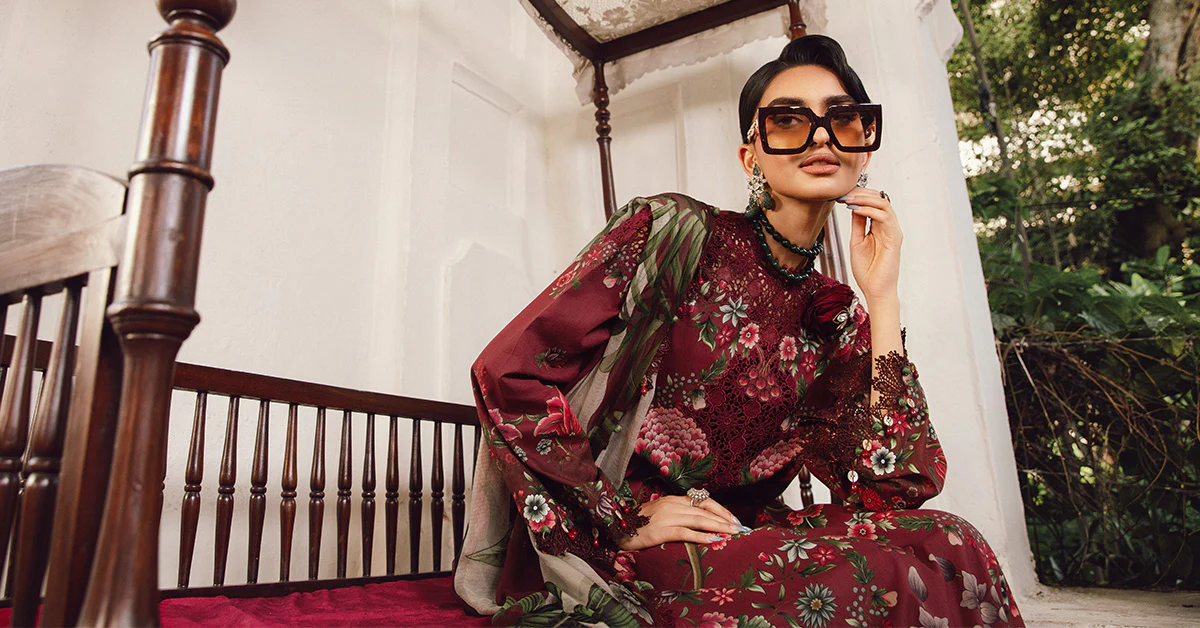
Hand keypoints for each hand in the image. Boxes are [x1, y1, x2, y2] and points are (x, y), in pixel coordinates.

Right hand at [616, 495, 747, 550]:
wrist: (618, 528)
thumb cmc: (640, 524)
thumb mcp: (661, 513)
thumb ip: (678, 513)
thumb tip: (698, 520)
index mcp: (674, 500)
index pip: (703, 500)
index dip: (720, 509)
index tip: (733, 519)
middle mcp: (672, 505)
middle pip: (704, 510)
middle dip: (724, 519)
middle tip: (739, 528)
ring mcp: (667, 516)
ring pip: (698, 519)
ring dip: (718, 526)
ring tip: (732, 533)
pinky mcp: (662, 530)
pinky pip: (685, 532)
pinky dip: (700, 536)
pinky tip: (713, 540)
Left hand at [837, 188, 901, 301]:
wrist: (875, 290)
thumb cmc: (867, 269)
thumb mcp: (857, 241)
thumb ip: (858, 223)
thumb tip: (853, 205)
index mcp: (880, 227)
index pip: (873, 203)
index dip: (859, 195)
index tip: (842, 194)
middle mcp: (889, 227)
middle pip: (880, 199)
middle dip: (862, 193)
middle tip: (845, 192)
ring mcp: (893, 231)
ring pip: (884, 204)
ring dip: (865, 198)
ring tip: (849, 199)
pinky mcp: (895, 239)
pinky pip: (885, 218)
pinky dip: (870, 211)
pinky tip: (857, 210)